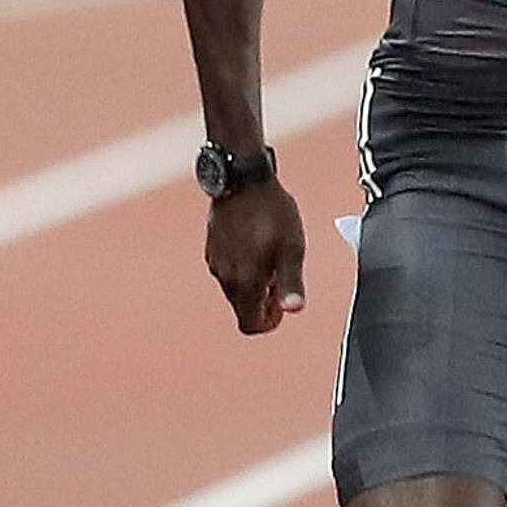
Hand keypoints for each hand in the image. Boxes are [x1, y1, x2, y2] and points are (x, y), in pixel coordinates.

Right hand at [205, 179, 306, 334]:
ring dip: (255, 286)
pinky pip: (229, 273)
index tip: (283, 301)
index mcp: (244, 281)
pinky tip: (259, 248)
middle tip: (282, 278)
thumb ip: (291, 282)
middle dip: (264, 303)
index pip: (250, 324)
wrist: (243, 181)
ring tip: (273, 259)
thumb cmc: (273, 214)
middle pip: (243, 309)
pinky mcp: (212, 249)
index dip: (270, 321)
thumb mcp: (291, 248)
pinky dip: (245, 271)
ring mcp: (215, 263)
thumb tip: (293, 309)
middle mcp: (225, 276)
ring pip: (236, 291)